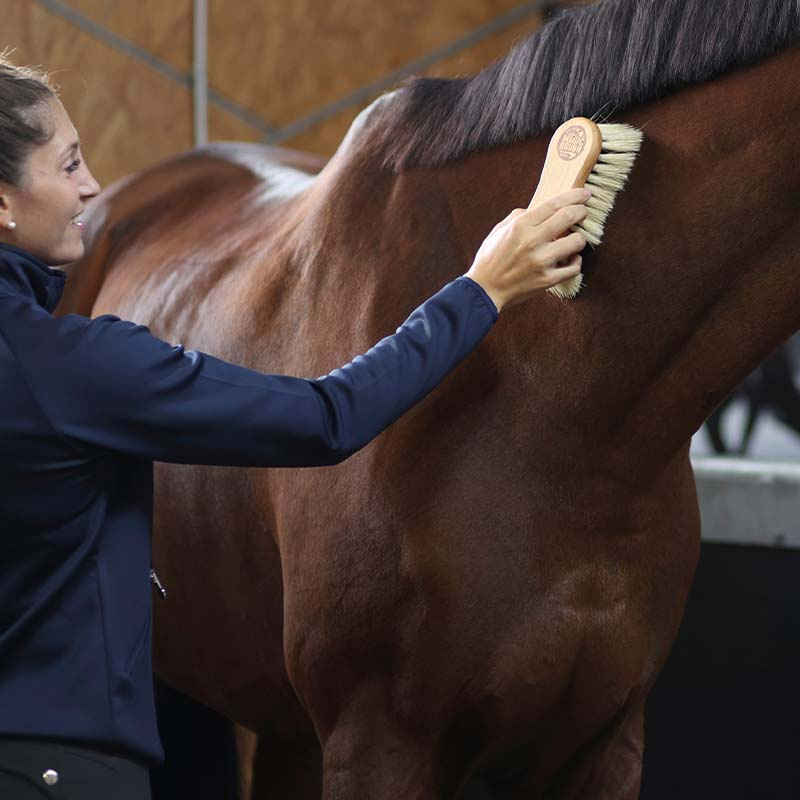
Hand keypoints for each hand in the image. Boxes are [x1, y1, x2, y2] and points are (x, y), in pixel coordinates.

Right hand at [465, 188, 590, 311]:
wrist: (485, 289)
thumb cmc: (490, 259)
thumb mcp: (499, 230)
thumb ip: (519, 216)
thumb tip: (538, 210)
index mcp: (520, 225)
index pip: (554, 204)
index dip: (574, 196)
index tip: (584, 194)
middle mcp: (532, 241)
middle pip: (569, 217)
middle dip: (581, 212)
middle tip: (583, 213)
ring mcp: (541, 261)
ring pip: (577, 242)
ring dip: (578, 239)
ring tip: (572, 240)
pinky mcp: (547, 280)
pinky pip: (574, 268)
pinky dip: (575, 262)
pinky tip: (569, 259)